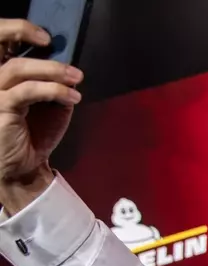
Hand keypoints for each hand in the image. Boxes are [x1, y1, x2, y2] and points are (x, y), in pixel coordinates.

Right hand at [0, 20, 83, 208]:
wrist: (24, 168)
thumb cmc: (33, 135)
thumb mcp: (48, 105)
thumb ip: (51, 84)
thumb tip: (69, 69)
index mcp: (1, 77)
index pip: (1, 45)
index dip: (16, 31)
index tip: (44, 36)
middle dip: (20, 33)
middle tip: (51, 41)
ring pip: (17, 69)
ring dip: (51, 70)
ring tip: (75, 78)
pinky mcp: (0, 109)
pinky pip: (26, 92)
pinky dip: (52, 90)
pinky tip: (72, 96)